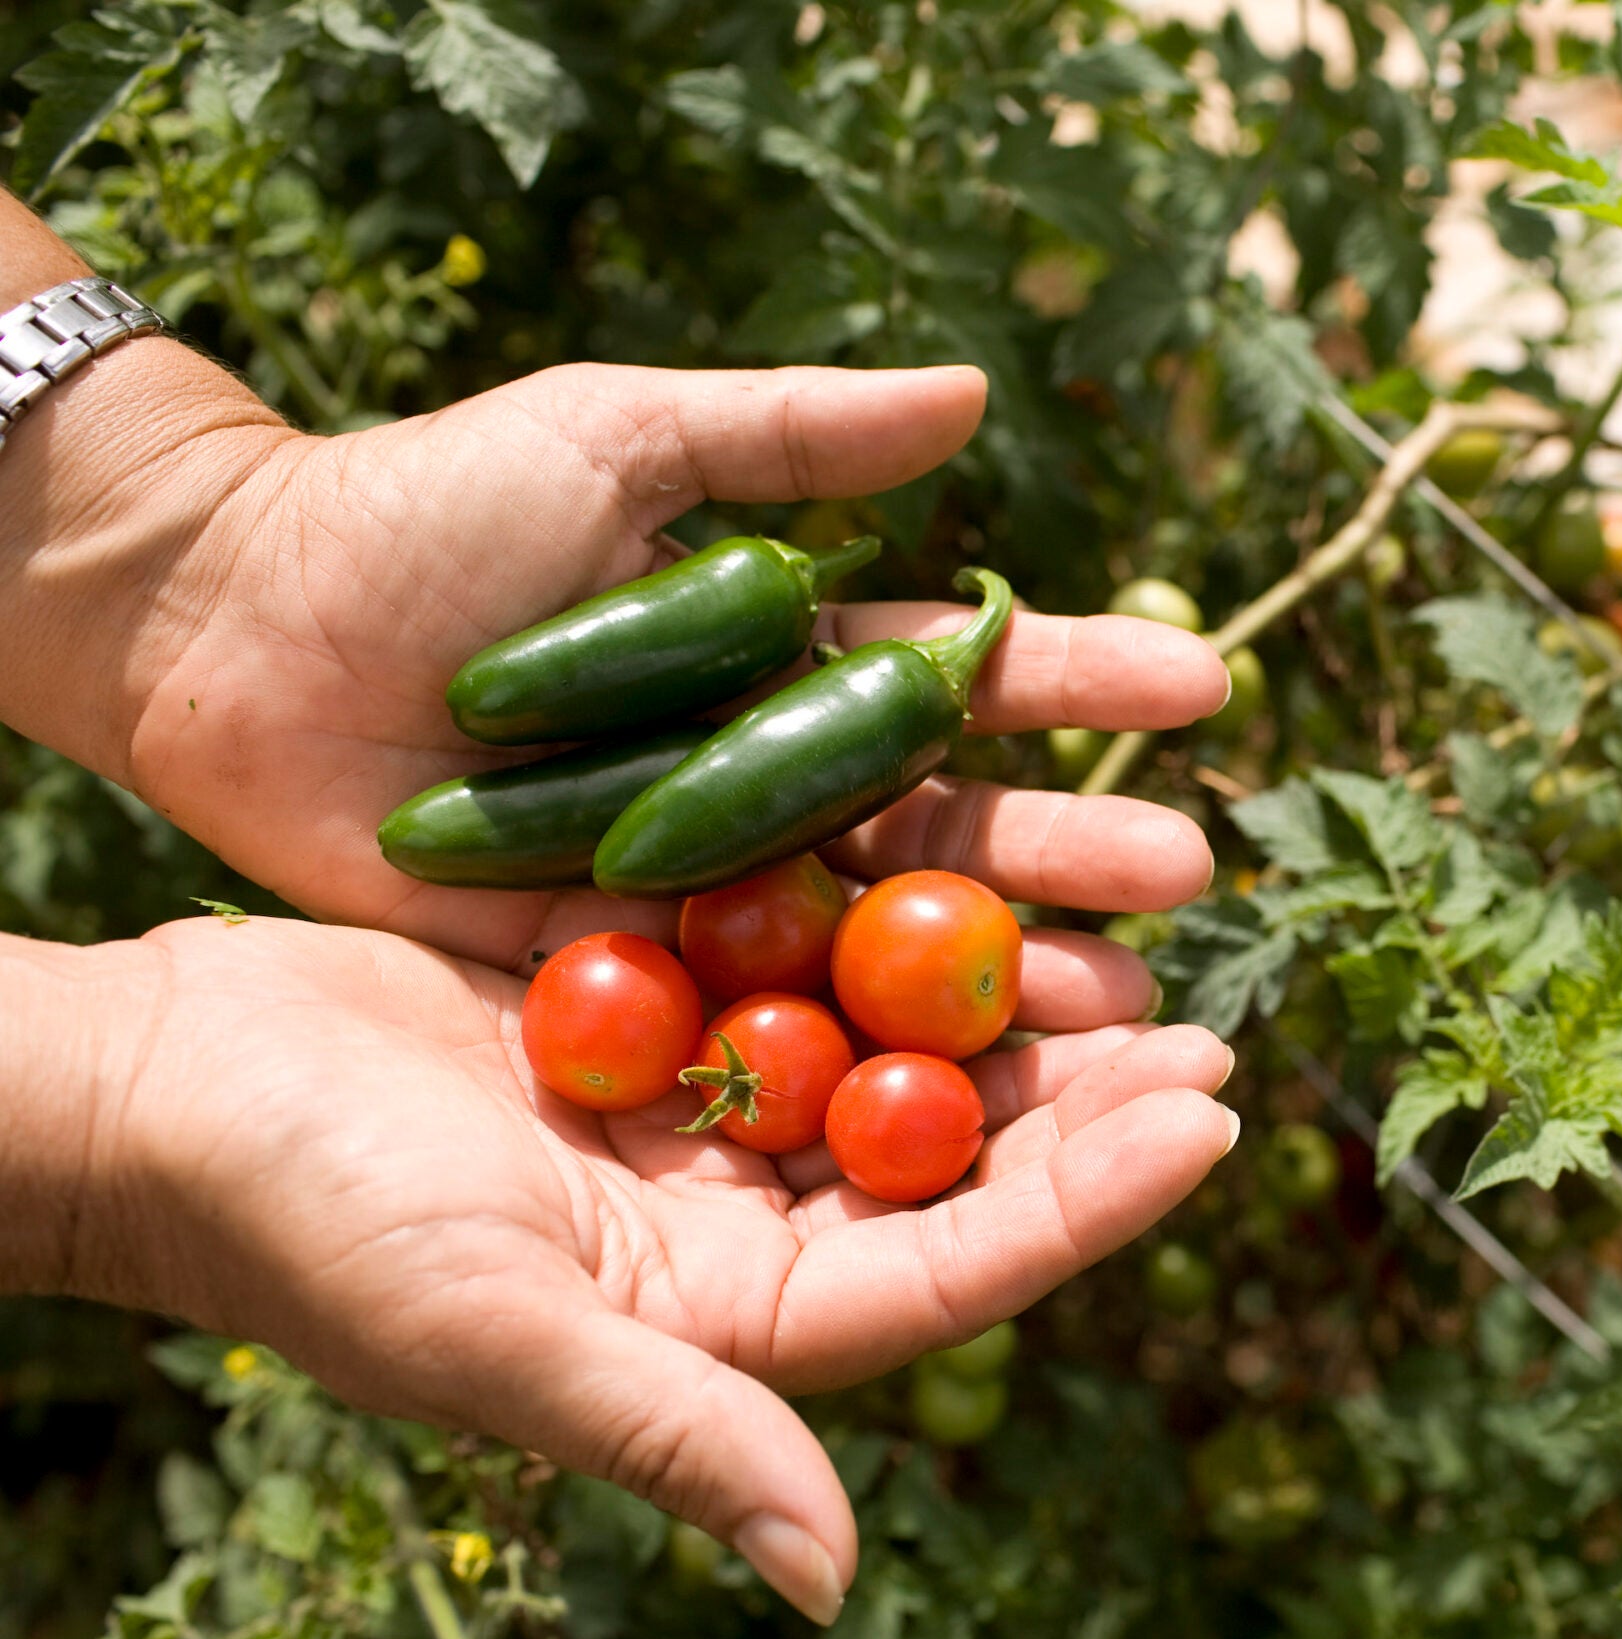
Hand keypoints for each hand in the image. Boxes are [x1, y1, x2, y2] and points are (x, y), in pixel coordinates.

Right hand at [63, 913, 1235, 1624]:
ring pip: (899, 1044)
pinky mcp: (662, 985)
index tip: (1206, 1121)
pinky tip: (988, 841)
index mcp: (727, 1314)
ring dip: (1015, 994)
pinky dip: (896, 899)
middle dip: (1086, 1099)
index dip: (1084, 1202)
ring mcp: (707, 1091)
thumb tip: (835, 1584)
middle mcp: (740, 1211)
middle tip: (1214, 1024)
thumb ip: (676, 1435)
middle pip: (953, 1157)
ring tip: (1145, 926)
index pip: (948, 1268)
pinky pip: (810, 941)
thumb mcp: (490, 1337)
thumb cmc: (302, 1227)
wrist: (170, 1084)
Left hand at [96, 360, 1228, 969]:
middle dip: (1075, 845)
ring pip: (878, 933)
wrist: (233, 622)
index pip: (965, 673)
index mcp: (785, 656)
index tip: (1203, 682)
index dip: (1081, 678)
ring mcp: (702, 886)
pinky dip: (854, 1044)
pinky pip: (755, 1009)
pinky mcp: (623, 970)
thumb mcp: (617, 435)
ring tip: (1116, 998)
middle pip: (949, 822)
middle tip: (1190, 876)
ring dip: (1003, 966)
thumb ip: (793, 433)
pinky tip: (952, 1080)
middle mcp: (767, 780)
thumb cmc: (422, 511)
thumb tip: (979, 390)